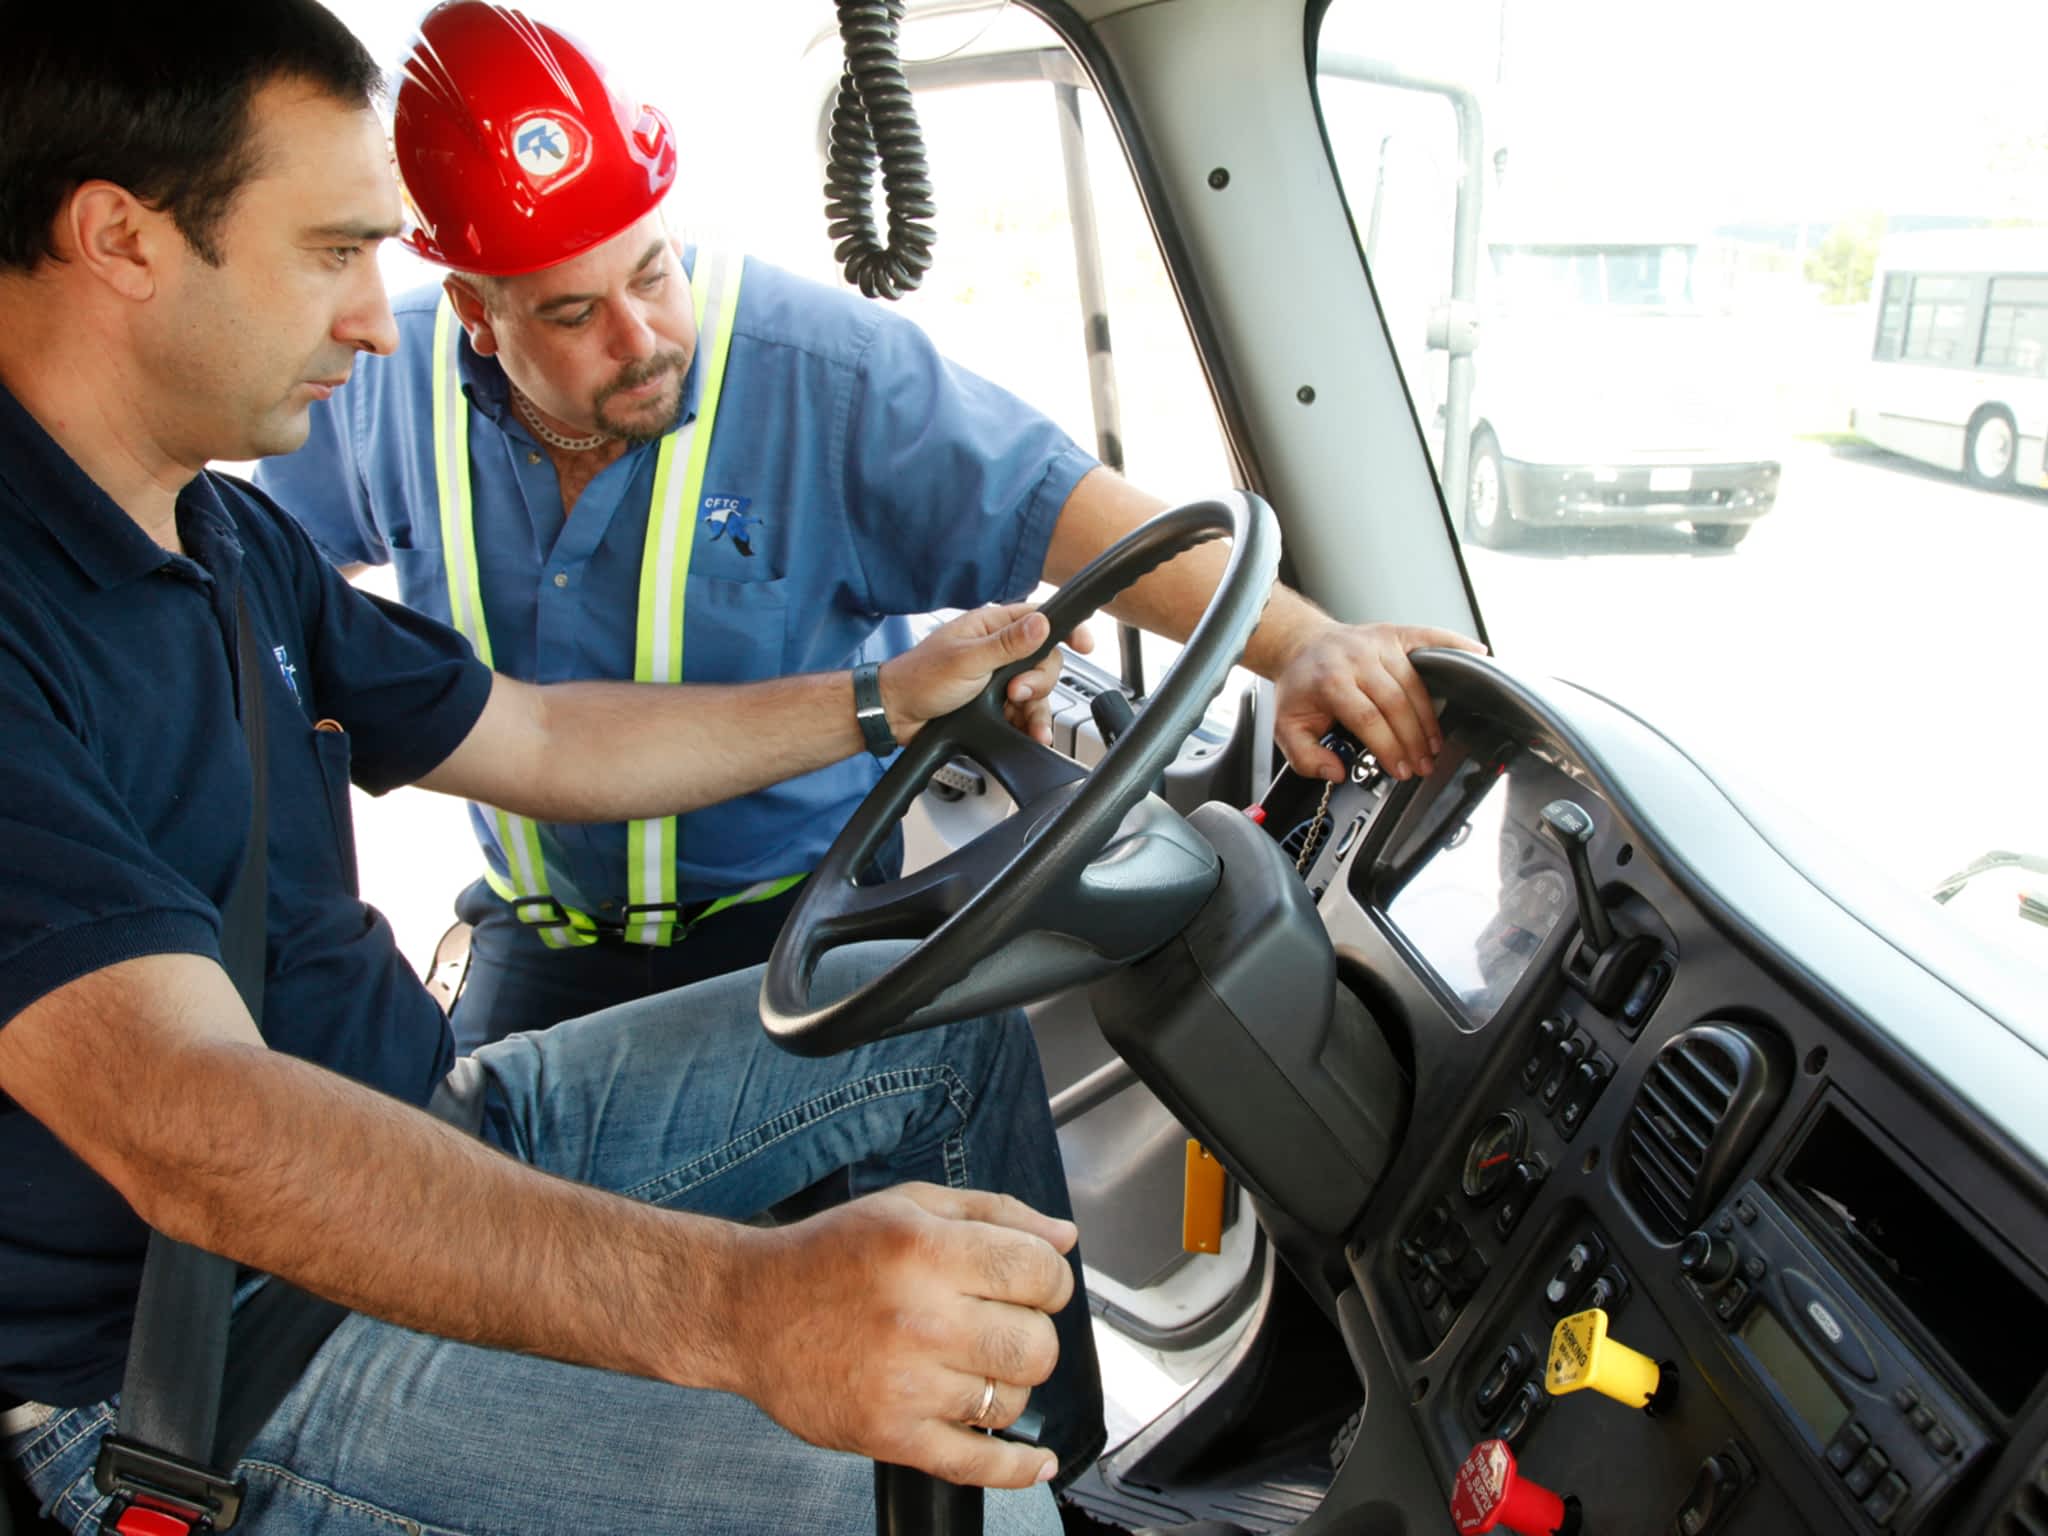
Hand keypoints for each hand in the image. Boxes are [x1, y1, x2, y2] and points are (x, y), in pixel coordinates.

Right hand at [721, 1184, 1076, 1487]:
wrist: (747, 1311)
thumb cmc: (829, 1254)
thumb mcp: (909, 1205)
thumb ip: (994, 1213)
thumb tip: (1063, 1239)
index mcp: (926, 1249)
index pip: (1040, 1272)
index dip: (1051, 1279)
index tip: (1035, 1285)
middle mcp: (918, 1315)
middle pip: (1036, 1343)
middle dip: (1033, 1332)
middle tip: (1002, 1325)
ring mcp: (904, 1382)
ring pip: (1011, 1400)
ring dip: (1007, 1385)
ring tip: (972, 1365)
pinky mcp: (889, 1434)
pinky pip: (976, 1463)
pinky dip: (1018, 1469)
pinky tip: (1036, 1460)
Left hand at [878, 603, 1094, 746]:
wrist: (896, 715)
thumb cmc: (920, 678)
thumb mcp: (967, 660)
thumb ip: (1007, 644)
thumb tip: (1041, 624)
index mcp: (991, 627)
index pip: (1039, 619)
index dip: (1065, 630)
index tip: (1084, 644)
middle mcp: (998, 650)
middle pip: (1045, 661)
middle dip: (1039, 681)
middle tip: (1017, 692)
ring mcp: (998, 678)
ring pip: (1037, 691)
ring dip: (1037, 709)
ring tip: (1024, 721)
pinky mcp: (996, 704)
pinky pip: (1025, 713)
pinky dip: (1030, 724)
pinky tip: (1030, 734)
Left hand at [1273, 621, 1487, 781]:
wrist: (1302, 646)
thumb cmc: (1301, 688)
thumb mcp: (1286, 727)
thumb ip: (1305, 757)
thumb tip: (1335, 771)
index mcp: (1331, 681)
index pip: (1367, 719)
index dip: (1389, 747)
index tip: (1400, 770)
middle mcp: (1358, 658)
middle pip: (1396, 703)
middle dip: (1413, 740)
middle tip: (1423, 765)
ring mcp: (1380, 643)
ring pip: (1416, 682)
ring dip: (1431, 718)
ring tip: (1434, 746)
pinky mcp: (1397, 633)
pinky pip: (1432, 639)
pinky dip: (1457, 647)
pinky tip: (1478, 658)